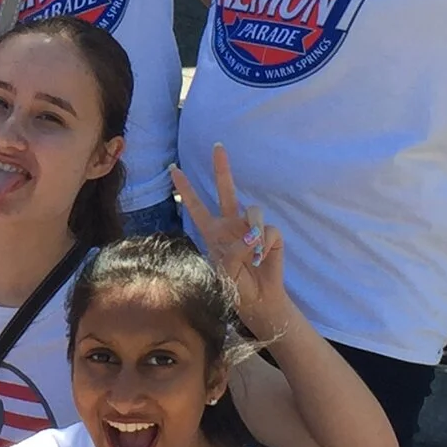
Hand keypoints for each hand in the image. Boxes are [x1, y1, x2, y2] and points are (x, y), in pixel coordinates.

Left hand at [172, 144, 294, 348]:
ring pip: (253, 211)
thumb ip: (233, 253)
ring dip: (253, 230)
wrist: (258, 301)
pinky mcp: (271, 235)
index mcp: (212, 232)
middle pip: (226, 191)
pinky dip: (265, 244)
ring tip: (252, 253)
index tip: (174, 168)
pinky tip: (262, 257)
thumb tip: (250, 236)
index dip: (185, 189)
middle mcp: (231, 224)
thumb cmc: (235, 287)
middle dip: (222, 168)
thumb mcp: (224, 272)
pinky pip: (269, 230)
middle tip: (217, 146)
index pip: (196, 206)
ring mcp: (251, 228)